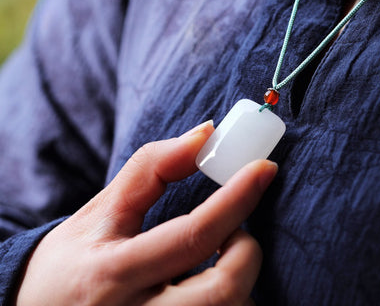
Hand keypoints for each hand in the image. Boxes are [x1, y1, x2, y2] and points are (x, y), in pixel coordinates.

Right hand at [15, 121, 276, 304]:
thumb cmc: (72, 259)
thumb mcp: (101, 209)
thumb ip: (151, 168)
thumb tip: (204, 134)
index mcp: (112, 273)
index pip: (192, 235)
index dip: (237, 198)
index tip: (265, 168)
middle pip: (223, 291)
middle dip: (246, 250)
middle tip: (236, 231)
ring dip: (241, 281)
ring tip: (220, 261)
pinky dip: (230, 304)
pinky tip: (210, 290)